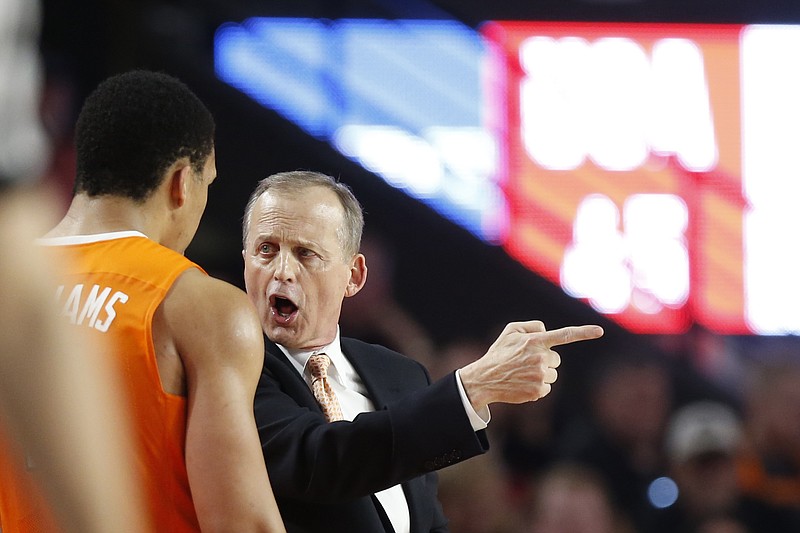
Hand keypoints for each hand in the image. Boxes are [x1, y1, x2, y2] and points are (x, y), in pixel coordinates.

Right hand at [459, 321, 603, 410]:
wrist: (485, 379)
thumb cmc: (499, 354)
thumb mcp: (510, 332)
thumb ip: (531, 326)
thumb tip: (547, 331)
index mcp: (535, 341)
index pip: (564, 335)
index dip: (584, 333)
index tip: (600, 331)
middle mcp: (540, 358)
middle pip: (555, 359)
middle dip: (545, 360)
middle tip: (526, 362)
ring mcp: (540, 375)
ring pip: (553, 374)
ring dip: (542, 374)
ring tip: (522, 374)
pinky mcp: (539, 391)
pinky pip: (547, 387)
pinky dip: (538, 386)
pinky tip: (523, 383)